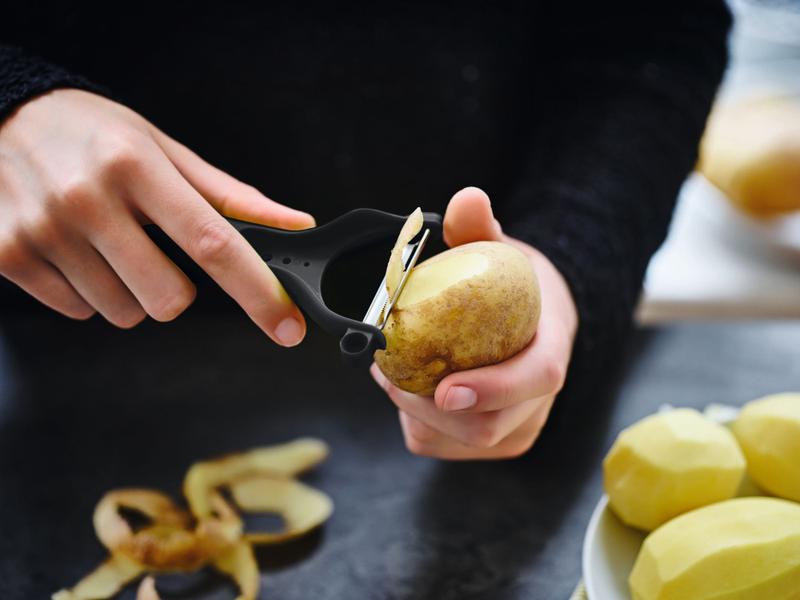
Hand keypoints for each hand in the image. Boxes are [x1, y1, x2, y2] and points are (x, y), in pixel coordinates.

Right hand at [0, 89, 313, 344]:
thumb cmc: (91, 134)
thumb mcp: (162, 149)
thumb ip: (230, 196)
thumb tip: (294, 225)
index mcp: (135, 165)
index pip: (213, 242)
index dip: (258, 292)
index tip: (287, 326)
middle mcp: (87, 198)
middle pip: (170, 299)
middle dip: (176, 289)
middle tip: (152, 249)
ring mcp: (43, 231)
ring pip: (125, 312)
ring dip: (129, 289)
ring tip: (104, 241)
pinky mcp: (7, 256)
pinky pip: (80, 311)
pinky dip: (88, 291)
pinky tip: (73, 249)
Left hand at [370, 187, 577, 458]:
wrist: (533, 321)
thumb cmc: (512, 286)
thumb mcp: (500, 251)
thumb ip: (480, 230)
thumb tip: (467, 199)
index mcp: (551, 349)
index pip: (536, 378)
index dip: (493, 389)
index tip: (445, 388)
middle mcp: (539, 401)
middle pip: (487, 424)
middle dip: (425, 401)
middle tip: (386, 365)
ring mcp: (517, 428)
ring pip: (457, 440)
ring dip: (412, 408)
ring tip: (392, 368)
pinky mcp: (490, 443)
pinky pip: (439, 444)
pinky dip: (412, 419)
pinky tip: (406, 387)